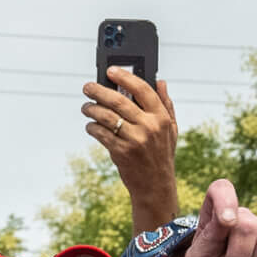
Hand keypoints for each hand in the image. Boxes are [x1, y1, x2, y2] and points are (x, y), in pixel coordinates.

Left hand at [85, 68, 180, 224]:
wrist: (155, 186)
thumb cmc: (161, 155)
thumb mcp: (171, 130)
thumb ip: (166, 104)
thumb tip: (160, 81)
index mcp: (162, 117)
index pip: (142, 89)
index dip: (125, 77)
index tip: (110, 70)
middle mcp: (149, 127)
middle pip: (118, 100)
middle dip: (98, 91)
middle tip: (87, 87)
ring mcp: (135, 140)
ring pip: (105, 116)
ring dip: (91, 109)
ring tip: (86, 107)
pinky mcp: (121, 152)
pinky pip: (100, 133)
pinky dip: (91, 127)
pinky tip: (90, 126)